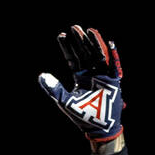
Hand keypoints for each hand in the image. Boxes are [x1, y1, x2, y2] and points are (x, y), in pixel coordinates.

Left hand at [38, 25, 124, 145]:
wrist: (99, 127)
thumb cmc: (82, 115)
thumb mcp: (64, 101)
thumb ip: (53, 89)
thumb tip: (41, 76)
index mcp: (79, 77)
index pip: (72, 58)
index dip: (67, 47)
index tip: (61, 35)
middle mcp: (91, 74)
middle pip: (84, 53)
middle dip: (79, 41)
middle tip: (74, 27)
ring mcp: (102, 76)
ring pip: (98, 55)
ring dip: (94, 43)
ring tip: (89, 31)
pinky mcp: (113, 80)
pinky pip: (114, 65)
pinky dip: (113, 55)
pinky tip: (110, 43)